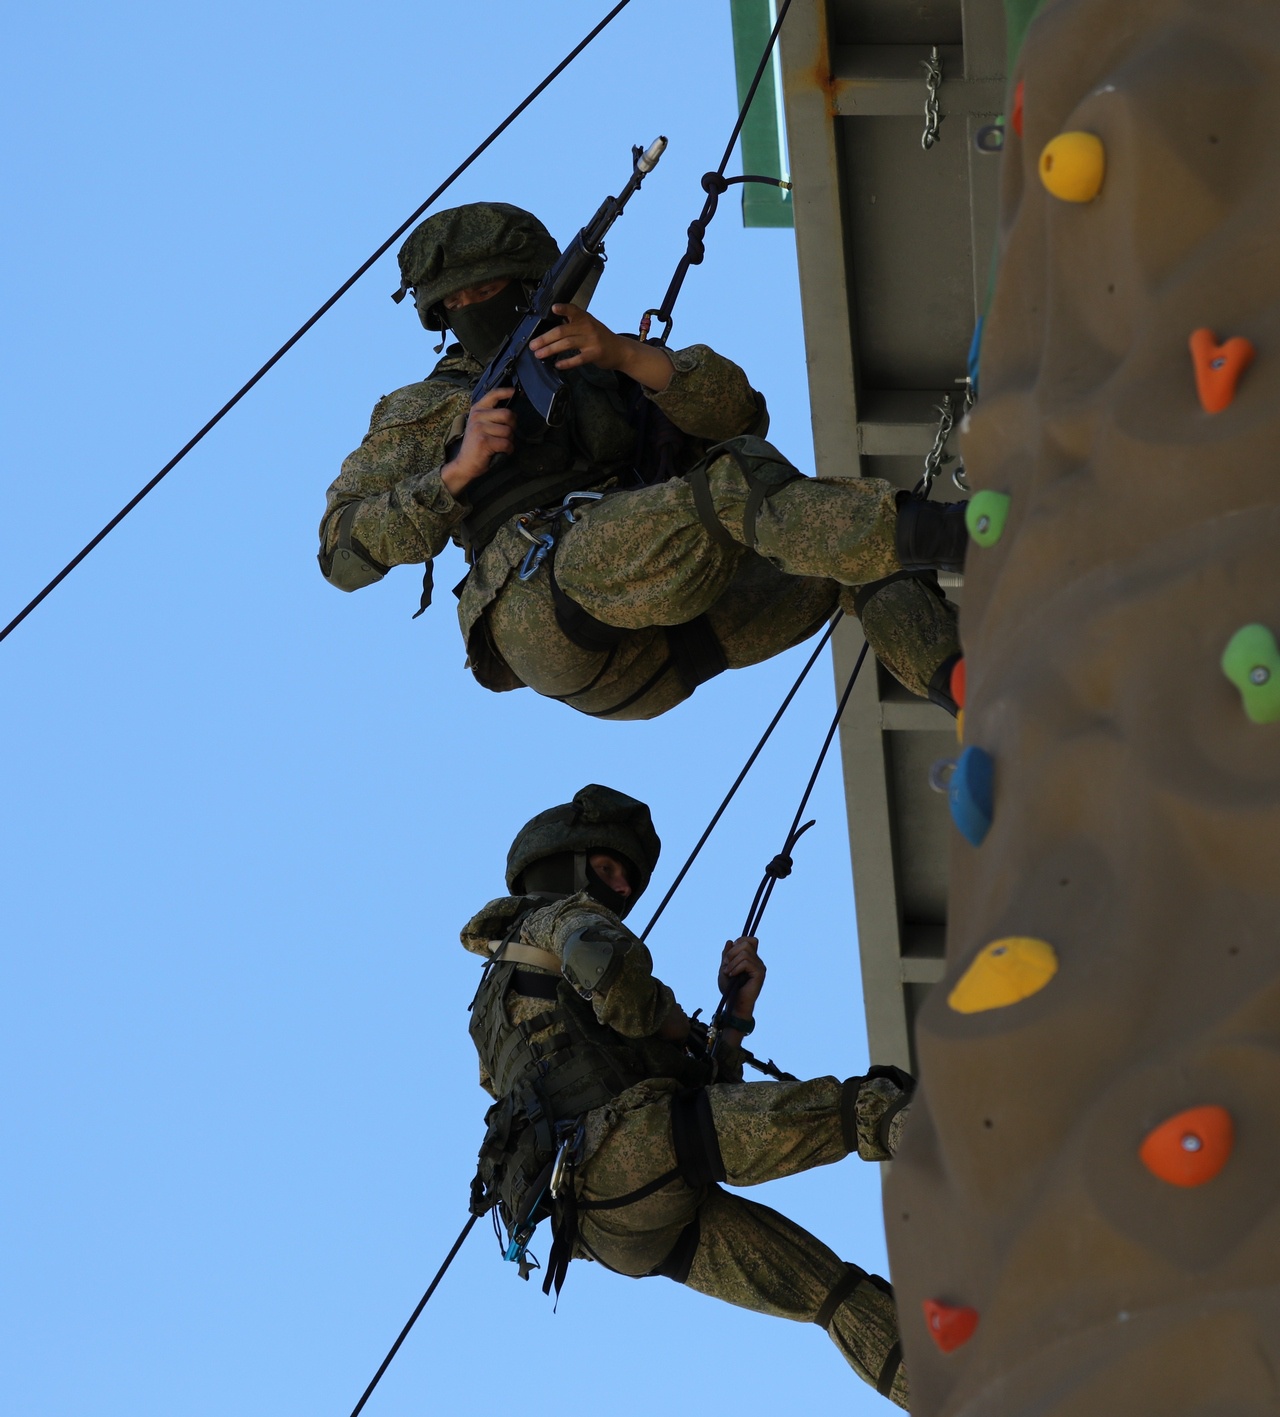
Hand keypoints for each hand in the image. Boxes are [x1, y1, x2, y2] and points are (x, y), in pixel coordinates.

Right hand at [441, 387, 514, 494]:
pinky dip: (508, 450)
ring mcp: (480, 428)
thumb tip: (511, 412)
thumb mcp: (480, 425)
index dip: (506, 392)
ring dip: (509, 440)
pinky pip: (506, 443)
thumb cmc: (476, 445)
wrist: (464, 464)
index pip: (493, 395)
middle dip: (513, 425)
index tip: (516, 392)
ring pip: (508, 431)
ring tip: (500, 445)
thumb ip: (492, 416)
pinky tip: (501, 451)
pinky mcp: (484, 441)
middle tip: (507, 434)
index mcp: (477, 410)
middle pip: (508, 414)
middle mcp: (478, 416)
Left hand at [529, 304, 672, 391]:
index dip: (563, 308)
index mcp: (585, 318)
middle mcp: (588, 327)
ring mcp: (591, 341)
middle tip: (533, 344)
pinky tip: (557, 365)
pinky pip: (577, 359)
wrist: (620, 350)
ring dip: (550, 350)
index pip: (573, 310)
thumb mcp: (589, 325)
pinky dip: (566, 362)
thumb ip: (573, 324)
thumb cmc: (600, 338)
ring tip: (539, 354)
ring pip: (566, 344)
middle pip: (562, 331)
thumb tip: (551, 329)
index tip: (553, 308)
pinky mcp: (594, 354)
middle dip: (545, 338)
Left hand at [717, 936, 765, 1017]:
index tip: (729, 956)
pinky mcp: (760, 974)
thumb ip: (727, 954)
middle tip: (725, 965)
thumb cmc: (729, 988)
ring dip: (732, 962)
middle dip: (731, 952)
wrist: (733, 1004)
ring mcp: (760, 967)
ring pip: (745, 952)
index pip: (750, 940)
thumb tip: (730, 941)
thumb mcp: (724, 968)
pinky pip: (746, 962)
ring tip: (728, 973)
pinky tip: (732, 976)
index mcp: (751, 959)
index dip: (739, 942)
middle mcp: (757, 961)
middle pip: (746, 943)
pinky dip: (736, 967)